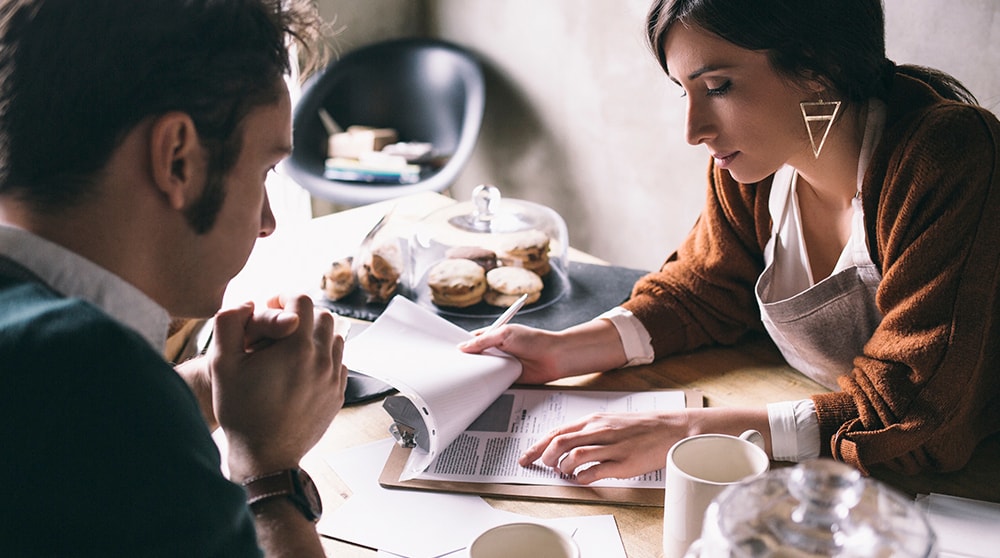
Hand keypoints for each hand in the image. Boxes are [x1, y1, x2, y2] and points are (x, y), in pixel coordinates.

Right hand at [207, 293, 347, 480]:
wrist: (265, 456)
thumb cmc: (241, 412)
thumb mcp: (222, 365)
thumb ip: (229, 323)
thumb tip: (248, 303)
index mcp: (298, 348)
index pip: (303, 300)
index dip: (284, 297)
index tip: (271, 306)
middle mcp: (323, 360)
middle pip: (323, 316)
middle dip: (302, 314)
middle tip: (280, 327)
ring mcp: (333, 379)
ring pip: (335, 339)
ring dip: (315, 335)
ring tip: (290, 347)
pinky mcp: (338, 394)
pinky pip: (339, 362)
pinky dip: (324, 357)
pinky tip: (301, 368)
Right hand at [458, 324, 568, 383]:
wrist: (554, 357)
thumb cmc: (533, 340)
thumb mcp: (505, 335)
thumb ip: (483, 341)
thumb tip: (462, 347)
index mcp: (494, 336)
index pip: (472, 341)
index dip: (461, 347)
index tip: (449, 354)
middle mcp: (496, 350)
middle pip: (475, 358)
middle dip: (466, 363)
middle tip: (452, 370)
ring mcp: (501, 364)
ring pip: (483, 371)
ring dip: (476, 374)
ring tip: (461, 380)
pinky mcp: (507, 378)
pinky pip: (493, 382)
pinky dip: (487, 385)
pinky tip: (478, 388)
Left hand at [518, 407, 771, 483]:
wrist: (672, 429)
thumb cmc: (641, 426)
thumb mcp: (610, 421)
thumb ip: (588, 431)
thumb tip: (566, 444)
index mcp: (594, 420)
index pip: (557, 432)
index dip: (538, 446)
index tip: (526, 457)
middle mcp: (599, 431)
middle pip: (560, 443)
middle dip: (545, 457)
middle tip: (543, 467)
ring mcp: (611, 447)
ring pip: (574, 456)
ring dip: (563, 467)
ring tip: (563, 473)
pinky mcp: (623, 463)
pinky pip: (594, 472)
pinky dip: (582, 477)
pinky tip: (582, 479)